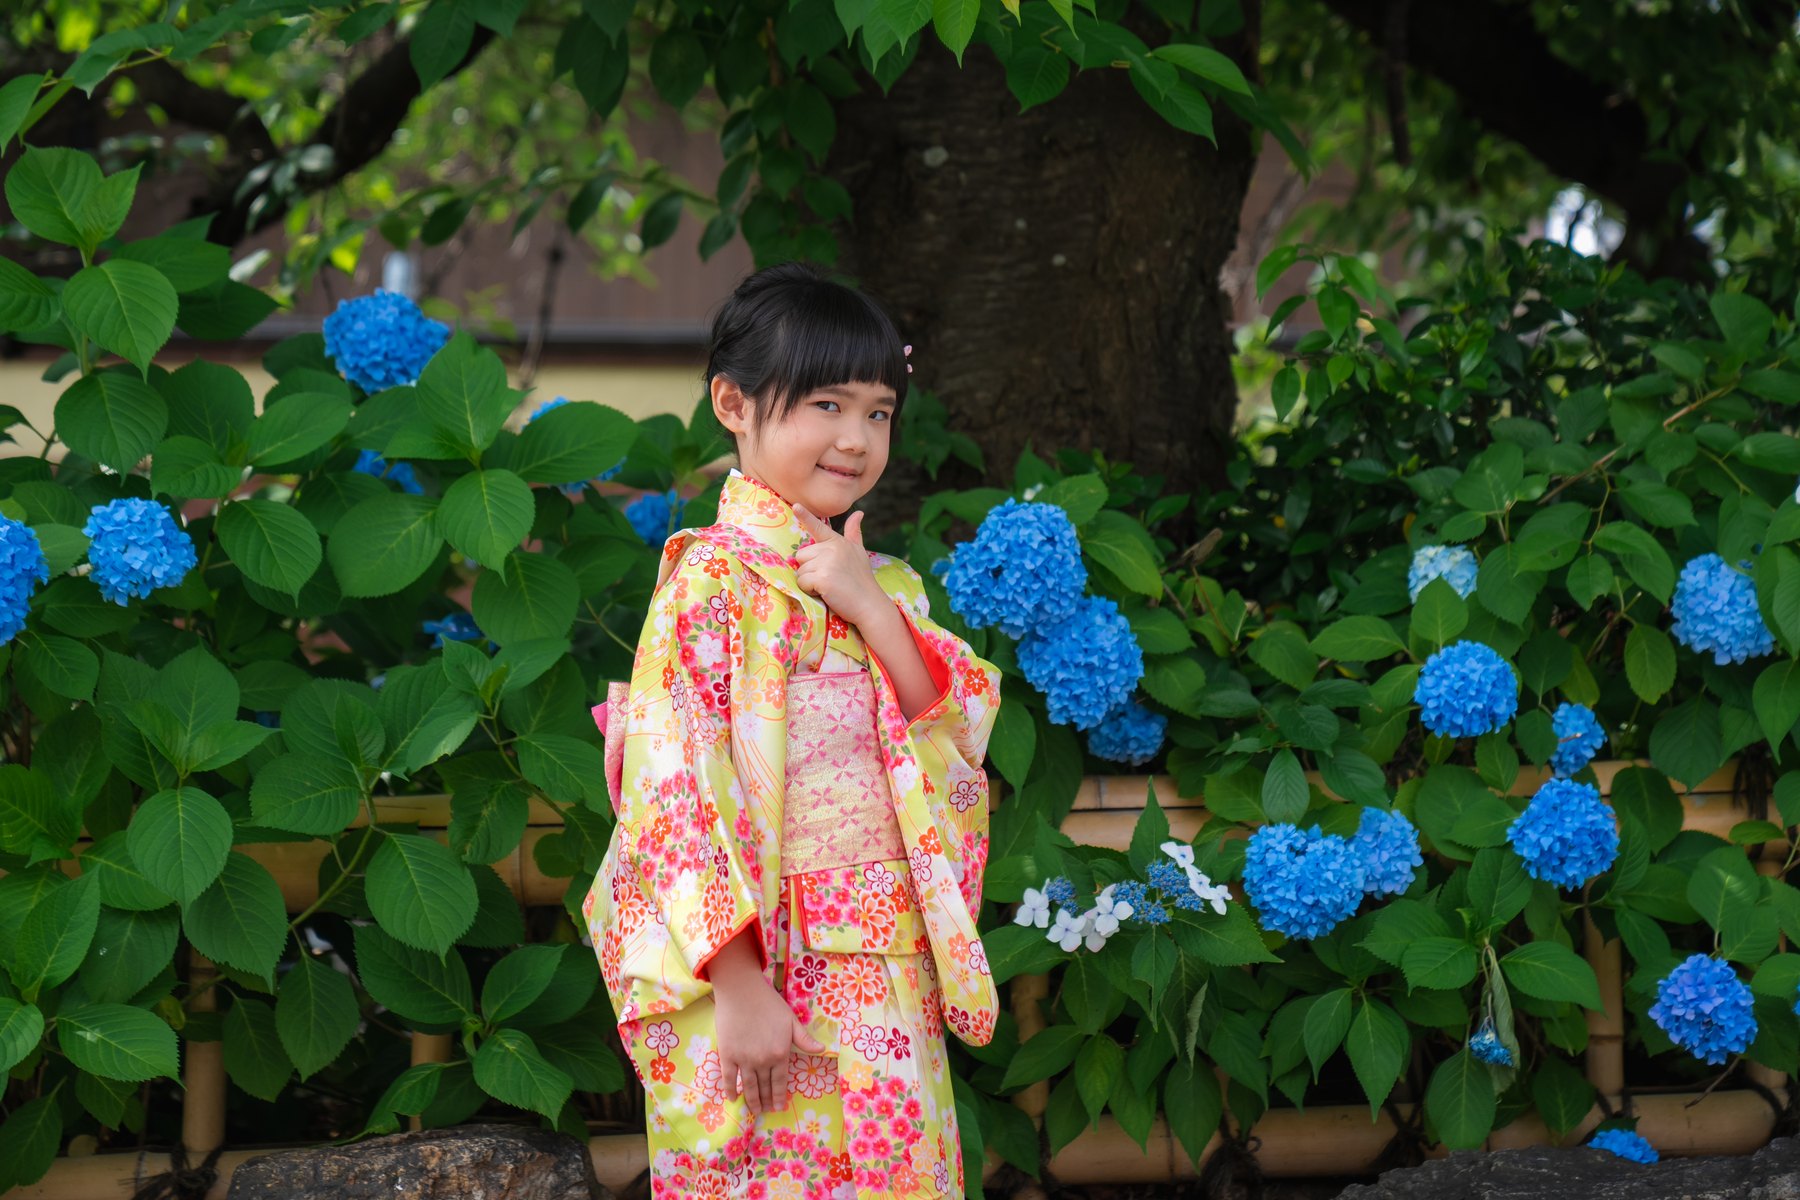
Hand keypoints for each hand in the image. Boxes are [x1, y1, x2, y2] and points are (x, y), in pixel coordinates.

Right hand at [714, 974, 826, 1114]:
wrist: (741, 992)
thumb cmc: (769, 1003)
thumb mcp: (791, 1020)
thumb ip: (803, 1039)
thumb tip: (821, 1050)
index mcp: (780, 1054)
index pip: (780, 1082)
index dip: (780, 1096)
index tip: (779, 1107)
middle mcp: (763, 1061)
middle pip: (765, 1087)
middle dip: (766, 1101)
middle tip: (766, 1111)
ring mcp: (743, 1060)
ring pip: (748, 1086)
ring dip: (752, 1100)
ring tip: (754, 1110)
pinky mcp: (727, 1055)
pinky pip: (729, 1078)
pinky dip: (731, 1090)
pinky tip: (733, 1098)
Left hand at [791, 503, 888, 627]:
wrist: (870, 604)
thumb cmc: (862, 580)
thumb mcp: (859, 552)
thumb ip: (854, 533)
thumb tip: (859, 513)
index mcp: (838, 542)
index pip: (818, 527)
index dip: (805, 516)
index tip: (796, 506)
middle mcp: (832, 549)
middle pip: (801, 556)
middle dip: (810, 569)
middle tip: (828, 578)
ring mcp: (827, 562)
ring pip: (800, 571)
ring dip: (810, 582)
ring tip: (829, 586)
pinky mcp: (822, 577)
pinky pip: (802, 583)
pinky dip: (810, 591)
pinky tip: (826, 593)